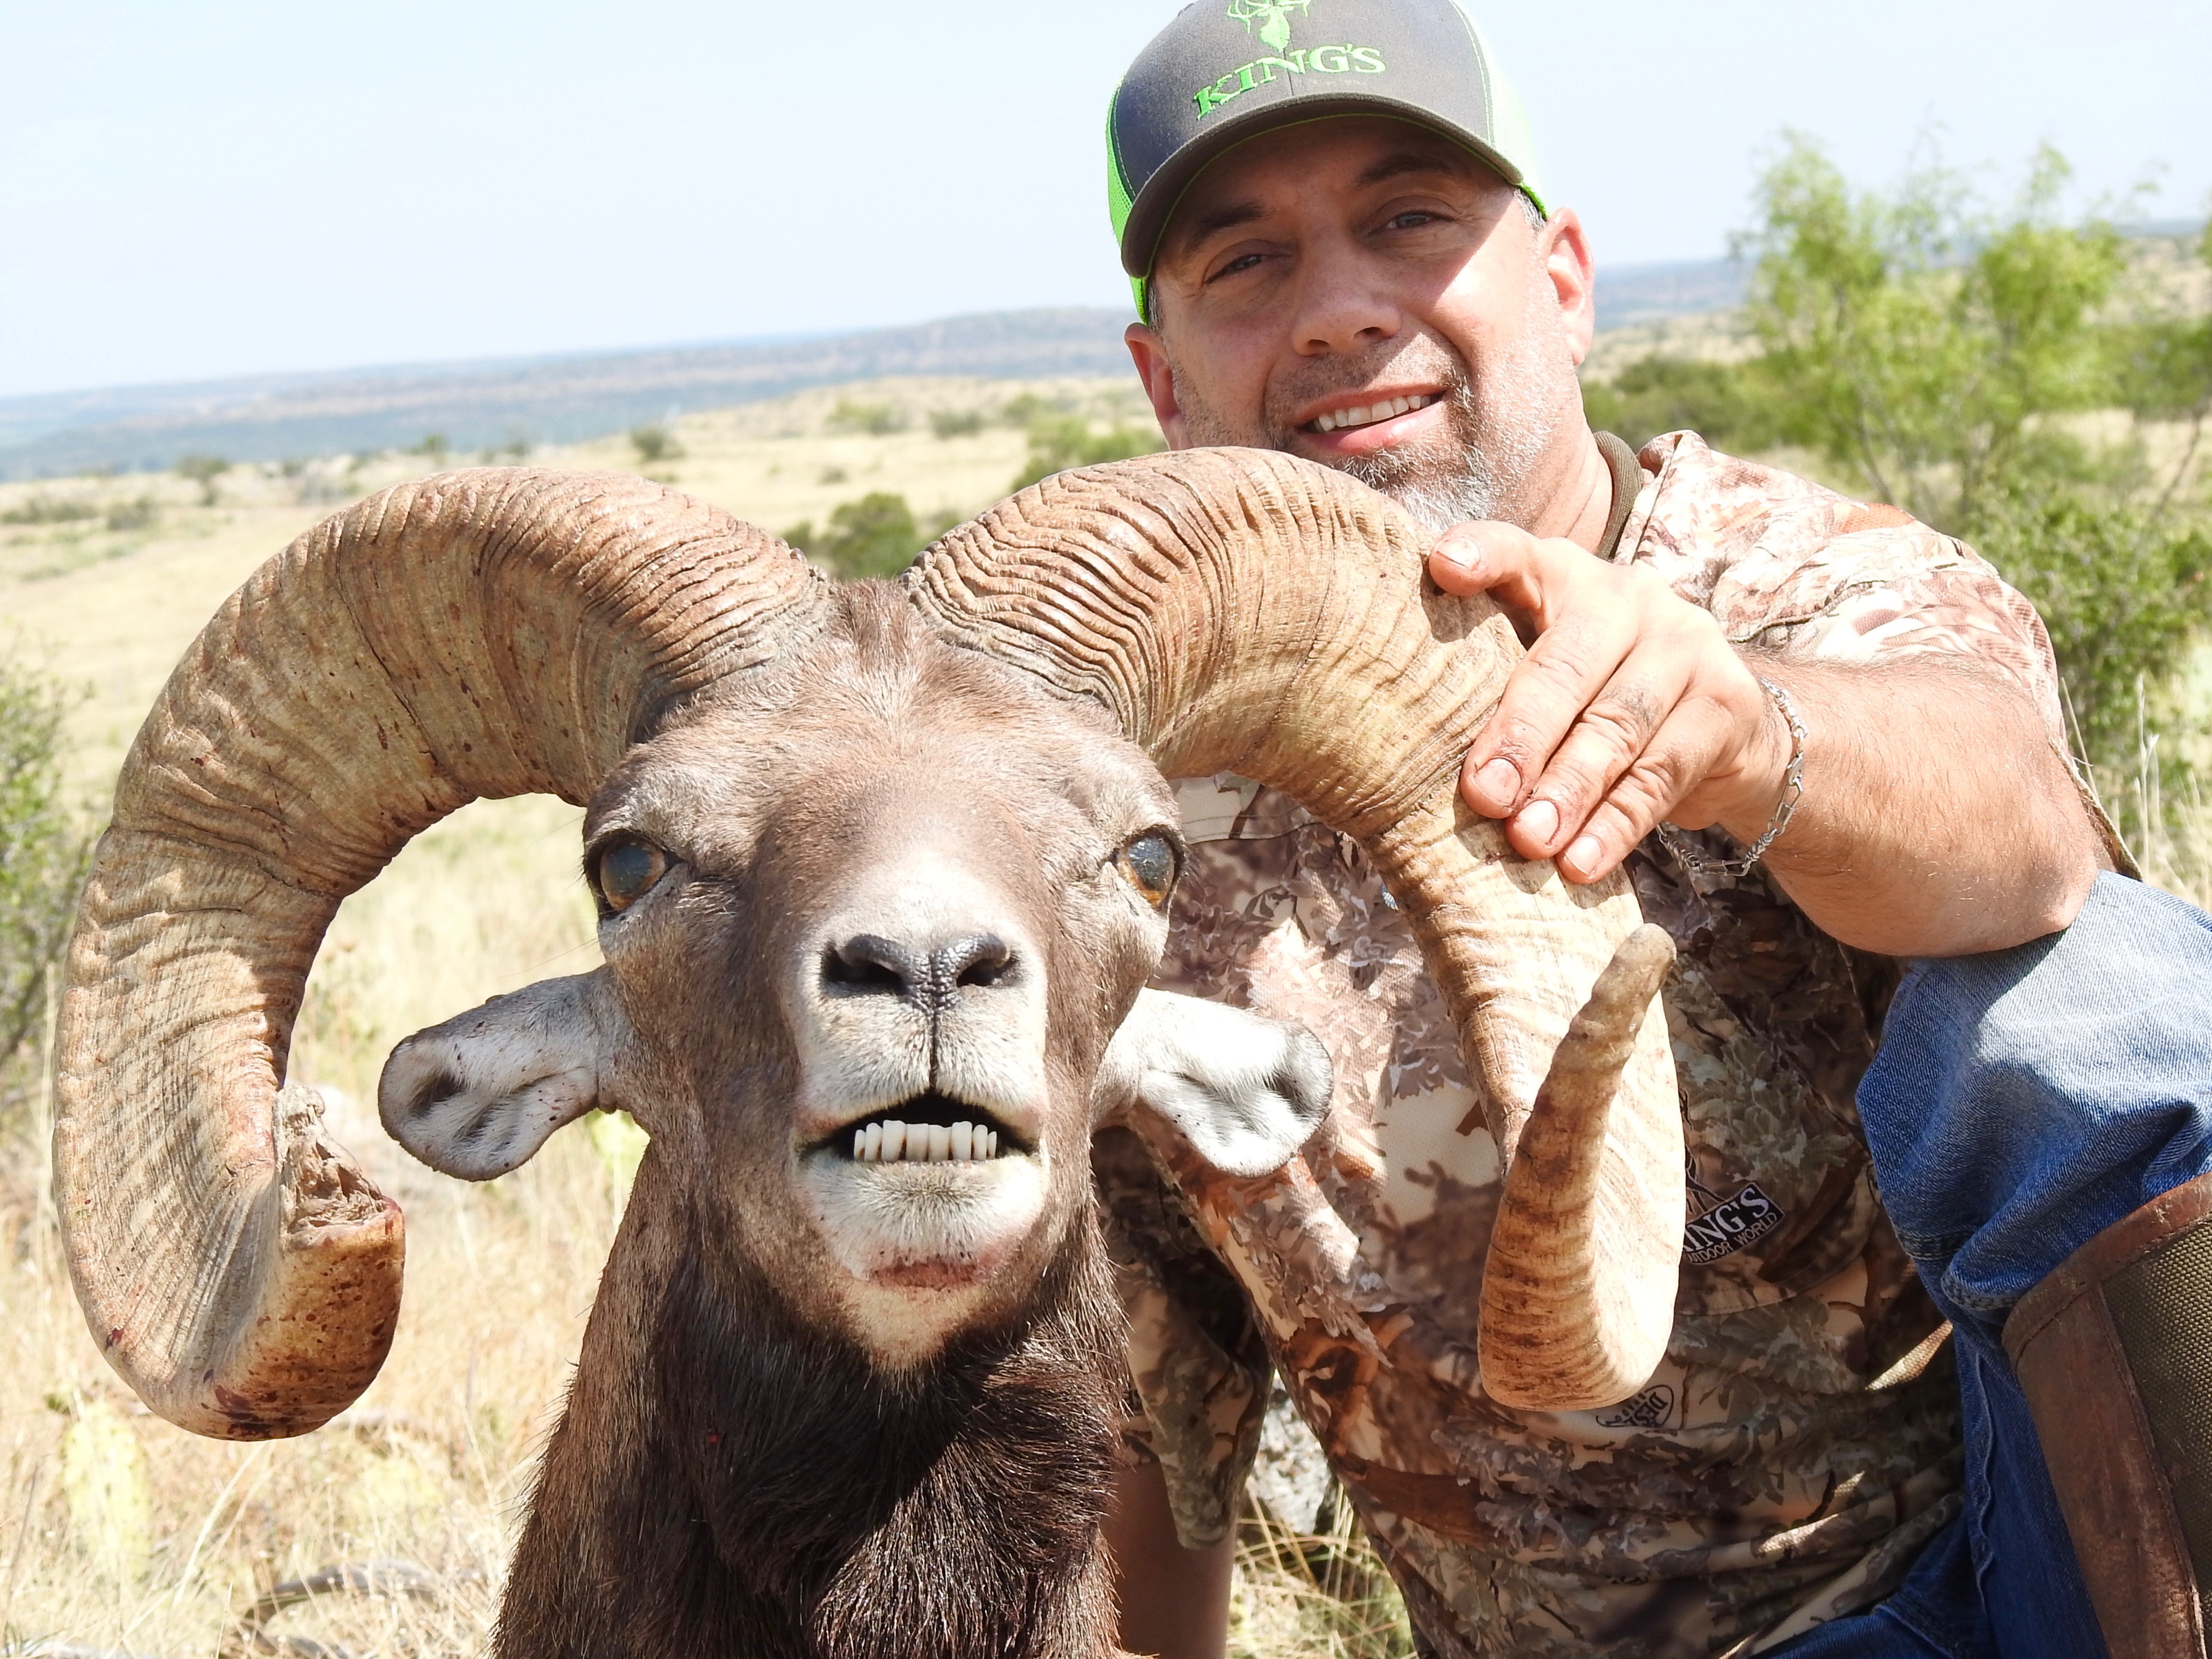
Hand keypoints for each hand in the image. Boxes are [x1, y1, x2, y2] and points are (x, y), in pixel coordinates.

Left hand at [1429, 521, 1790, 883]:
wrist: (1724, 729)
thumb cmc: (1594, 701)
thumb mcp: (1545, 679)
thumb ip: (1492, 691)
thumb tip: (1421, 769)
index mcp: (1564, 578)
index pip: (1518, 552)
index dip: (1483, 555)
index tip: (1444, 566)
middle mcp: (1627, 597)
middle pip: (1566, 664)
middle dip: (1521, 735)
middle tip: (1484, 794)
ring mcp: (1686, 644)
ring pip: (1616, 724)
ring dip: (1568, 790)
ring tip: (1528, 840)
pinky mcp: (1726, 703)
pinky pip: (1662, 774)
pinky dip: (1616, 824)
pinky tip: (1580, 863)